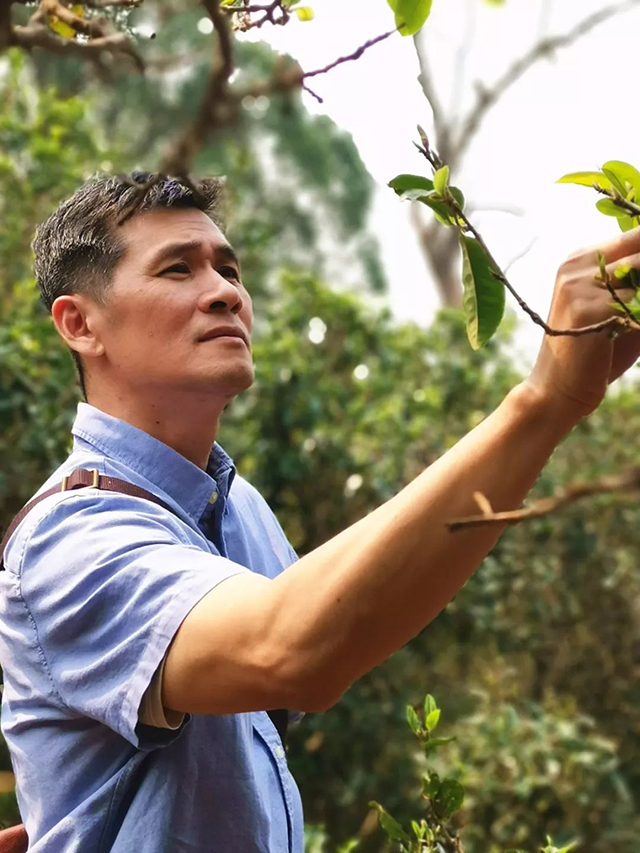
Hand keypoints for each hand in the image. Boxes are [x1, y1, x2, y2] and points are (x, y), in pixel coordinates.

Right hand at [525, 226, 639, 421]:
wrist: (558, 390)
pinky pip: (639, 302)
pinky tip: (632, 331)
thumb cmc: (595, 351)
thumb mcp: (619, 308)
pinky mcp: (588, 309)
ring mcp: (579, 285)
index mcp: (581, 259)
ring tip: (638, 317)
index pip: (637, 235)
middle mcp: (577, 265)